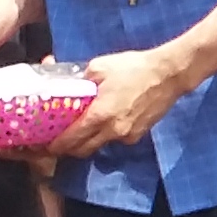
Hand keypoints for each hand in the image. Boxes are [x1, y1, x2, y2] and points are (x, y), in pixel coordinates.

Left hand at [48, 43, 199, 156]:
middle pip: (83, 150)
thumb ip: (81, 80)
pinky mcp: (138, 134)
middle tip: (59, 142)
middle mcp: (112, 131)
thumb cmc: (133, 68)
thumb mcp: (100, 67)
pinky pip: (116, 139)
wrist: (168, 74)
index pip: (72, 139)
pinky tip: (108, 121)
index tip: (47, 145)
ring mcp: (127, 135)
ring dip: (88, 142)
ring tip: (82, 131)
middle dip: (69, 149)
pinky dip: (107, 134)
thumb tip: (68, 83)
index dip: (57, 145)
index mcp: (99, 115)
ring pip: (100, 145)